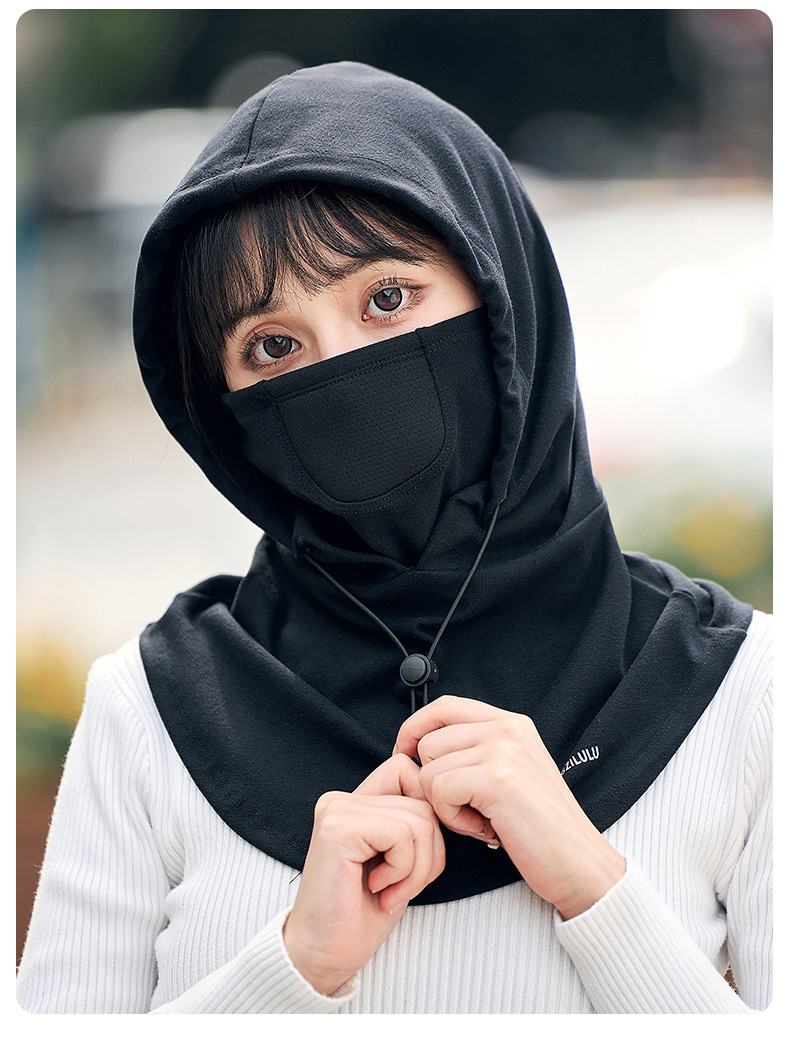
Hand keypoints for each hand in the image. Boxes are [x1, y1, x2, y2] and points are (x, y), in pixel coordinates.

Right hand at [283, 755, 444, 994]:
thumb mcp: (399, 860)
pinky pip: (401, 835)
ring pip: (419, 820)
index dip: (429, 813)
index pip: (410, 772)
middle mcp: (342, 799)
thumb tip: (448, 803)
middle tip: (401, 888)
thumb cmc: (362, 914)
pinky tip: (379, 889)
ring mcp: (337, 811)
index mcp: (355, 801)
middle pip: (423, 802)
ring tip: (389, 892)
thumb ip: (413, 824)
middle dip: (429, 853)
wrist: (325, 956)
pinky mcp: (338, 830)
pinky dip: (403, 870)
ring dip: (416, 869)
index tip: (419, 859)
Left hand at [393, 695, 625, 919]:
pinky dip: (453, 819)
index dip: (416, 729)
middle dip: (435, 782)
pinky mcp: (497, 779)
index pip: (444, 707)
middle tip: (468, 809)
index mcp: (511, 723)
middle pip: (429, 741)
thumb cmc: (539, 829)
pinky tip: (483, 829)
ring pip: (430, 769)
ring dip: (445, 805)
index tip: (406, 755)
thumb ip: (475, 751)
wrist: (580, 864)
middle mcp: (508, 728)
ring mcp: (504, 750)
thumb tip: (421, 746)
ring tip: (480, 819)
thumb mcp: (510, 774)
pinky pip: (440, 791)